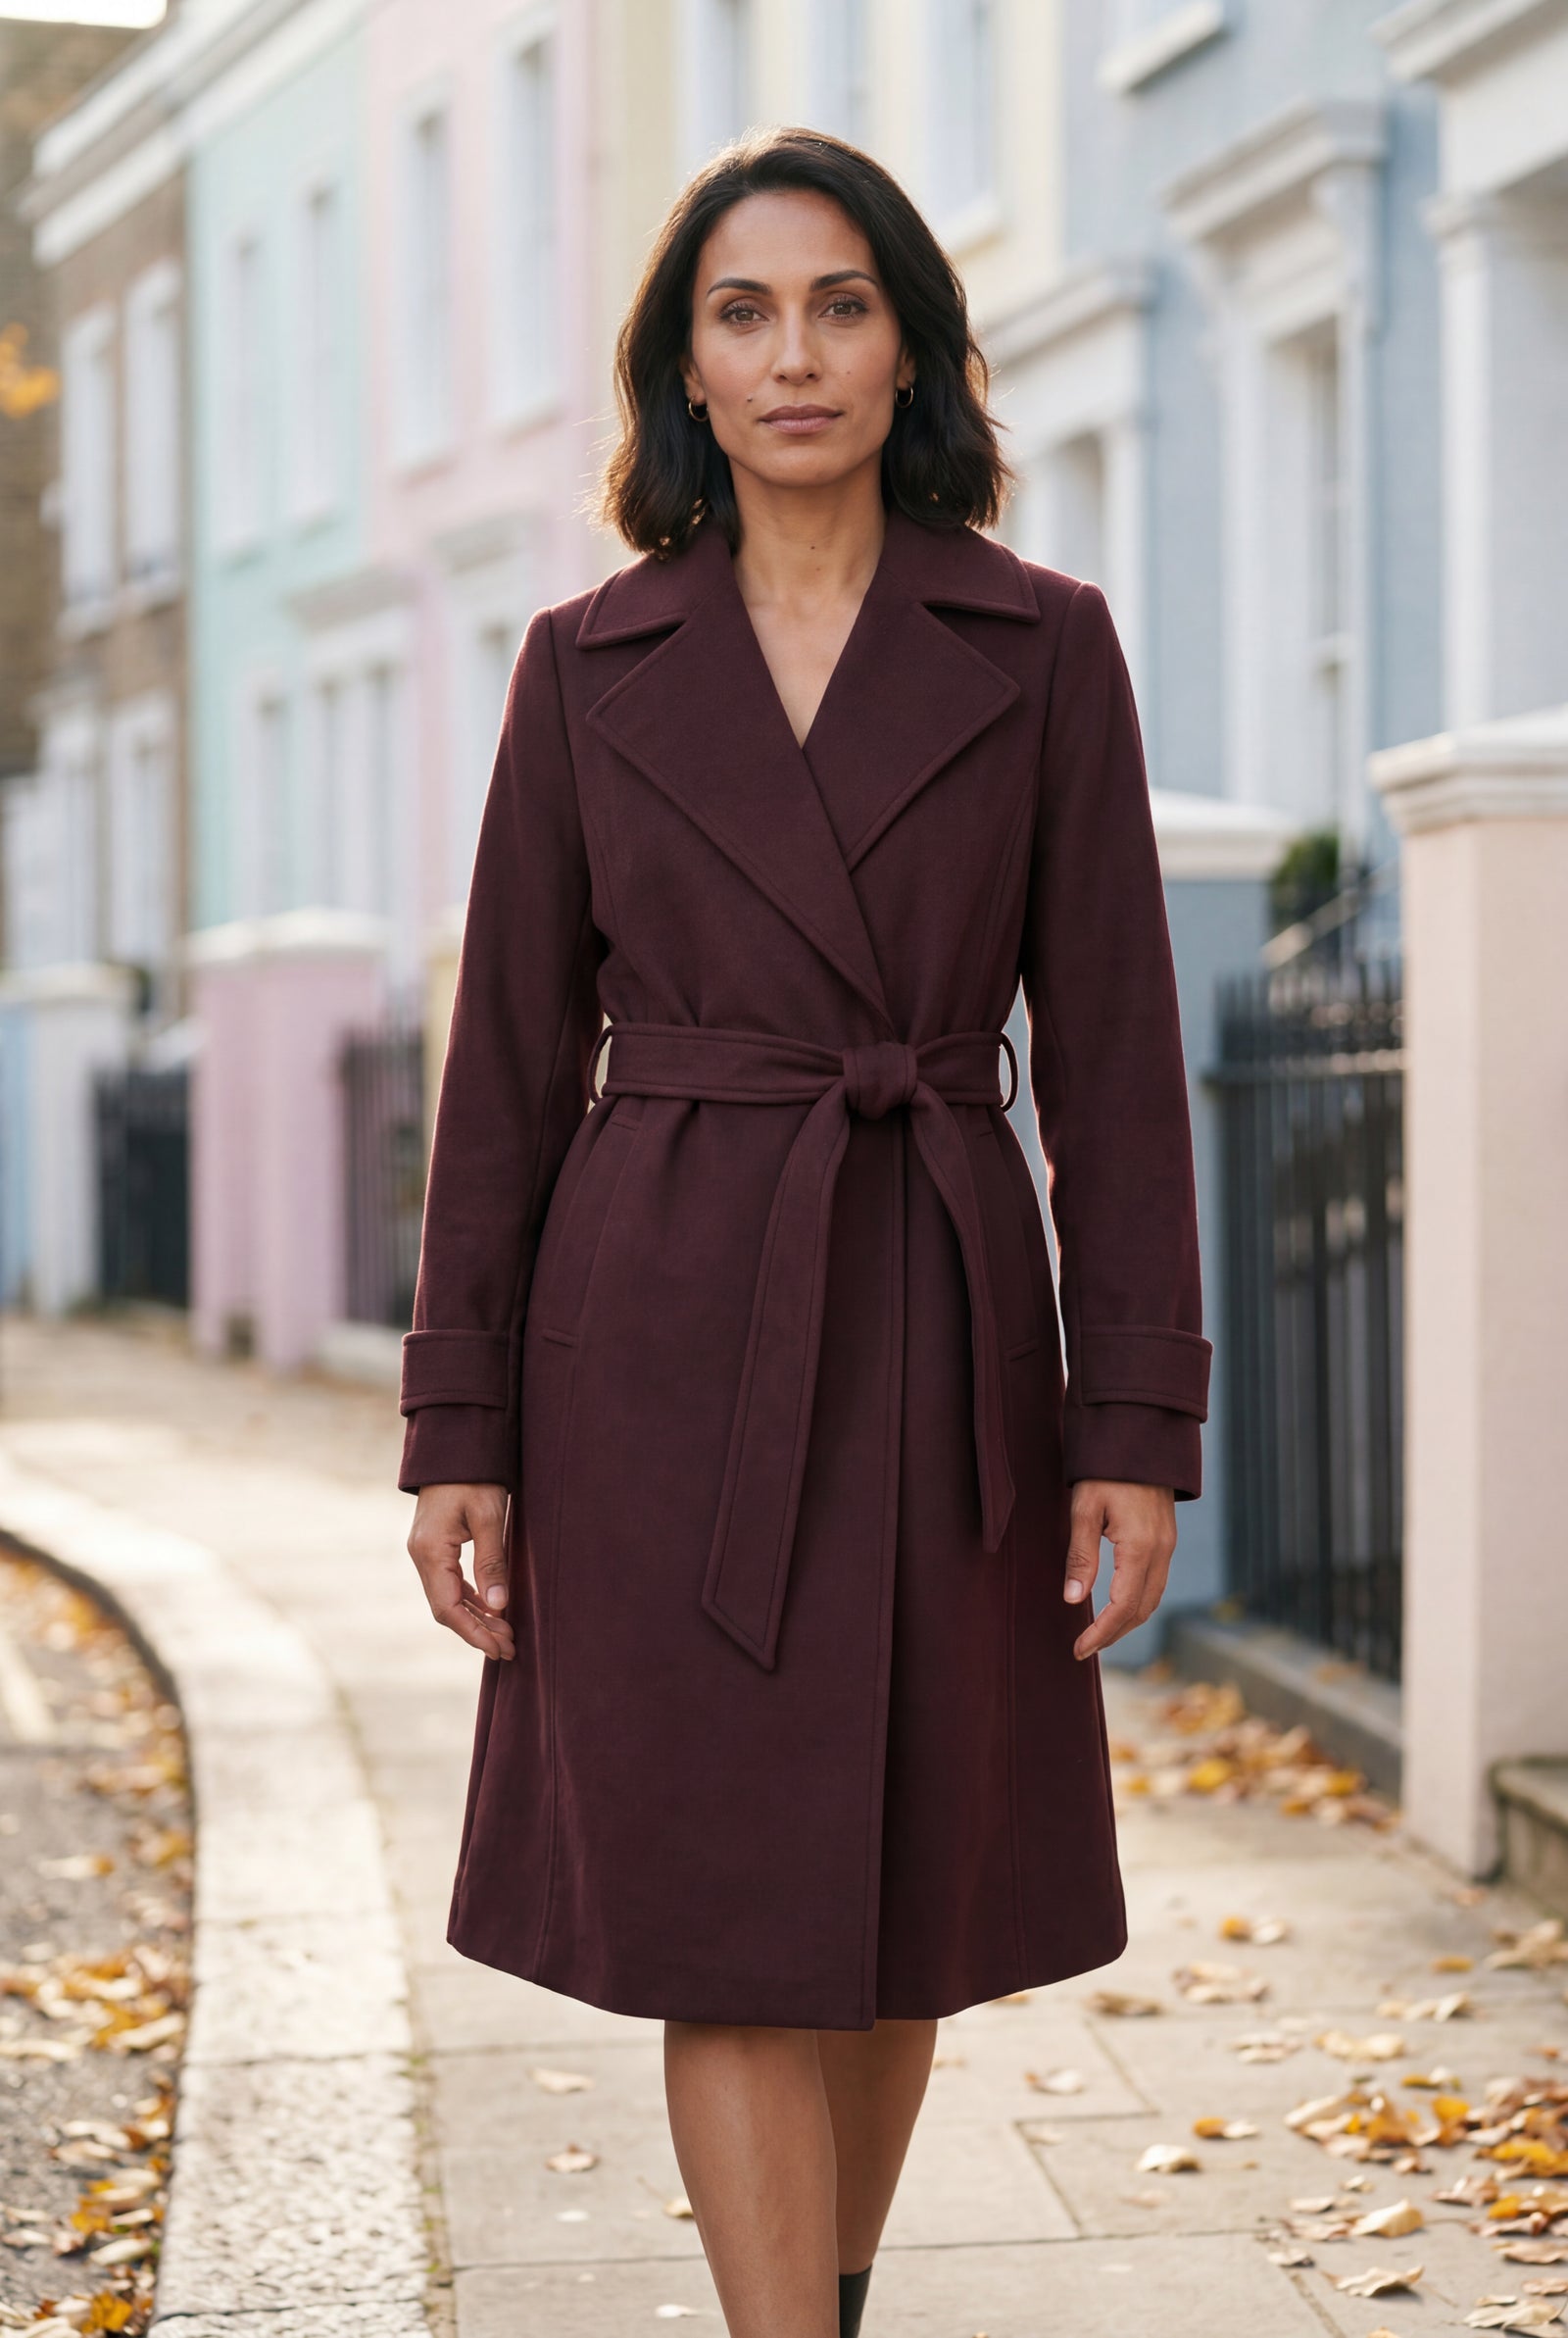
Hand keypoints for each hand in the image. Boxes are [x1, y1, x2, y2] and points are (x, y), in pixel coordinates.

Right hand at [407, 1482, 515, 1660]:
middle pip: (446, 1608)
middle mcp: (421, 1555)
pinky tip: (492, 1609)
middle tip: (511, 1647)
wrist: (455, 1444)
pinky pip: (451, 1582)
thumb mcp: (489, 1516)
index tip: (499, 1649)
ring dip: (476, 1617)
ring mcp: (425, 1551)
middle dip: (478, 1631)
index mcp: (430, 1551)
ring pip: (448, 1597)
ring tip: (506, 1634)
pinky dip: (471, 1599)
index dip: (473, 1633)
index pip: (448, 1607)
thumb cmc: (475, 1476)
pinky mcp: (434, 1546)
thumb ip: (492, 1561)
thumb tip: (500, 1607)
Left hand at [1062, 1479, 1175, 1660]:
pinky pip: (1156, 1581)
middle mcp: (1161, 1551)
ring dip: (1127, 1620)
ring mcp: (1168, 1545)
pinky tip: (1117, 1604)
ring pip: (1152, 1598)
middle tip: (1084, 1647)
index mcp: (1141, 1547)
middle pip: (1142, 1609)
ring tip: (1098, 1633)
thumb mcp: (1084, 1510)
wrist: (1139, 1436)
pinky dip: (1137, 1602)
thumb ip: (1080, 1556)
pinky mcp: (1166, 1538)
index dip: (1102, 1633)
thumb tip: (1073, 1599)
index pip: (1123, 1606)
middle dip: (1114, 1633)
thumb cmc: (1105, 1470)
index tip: (1079, 1649)